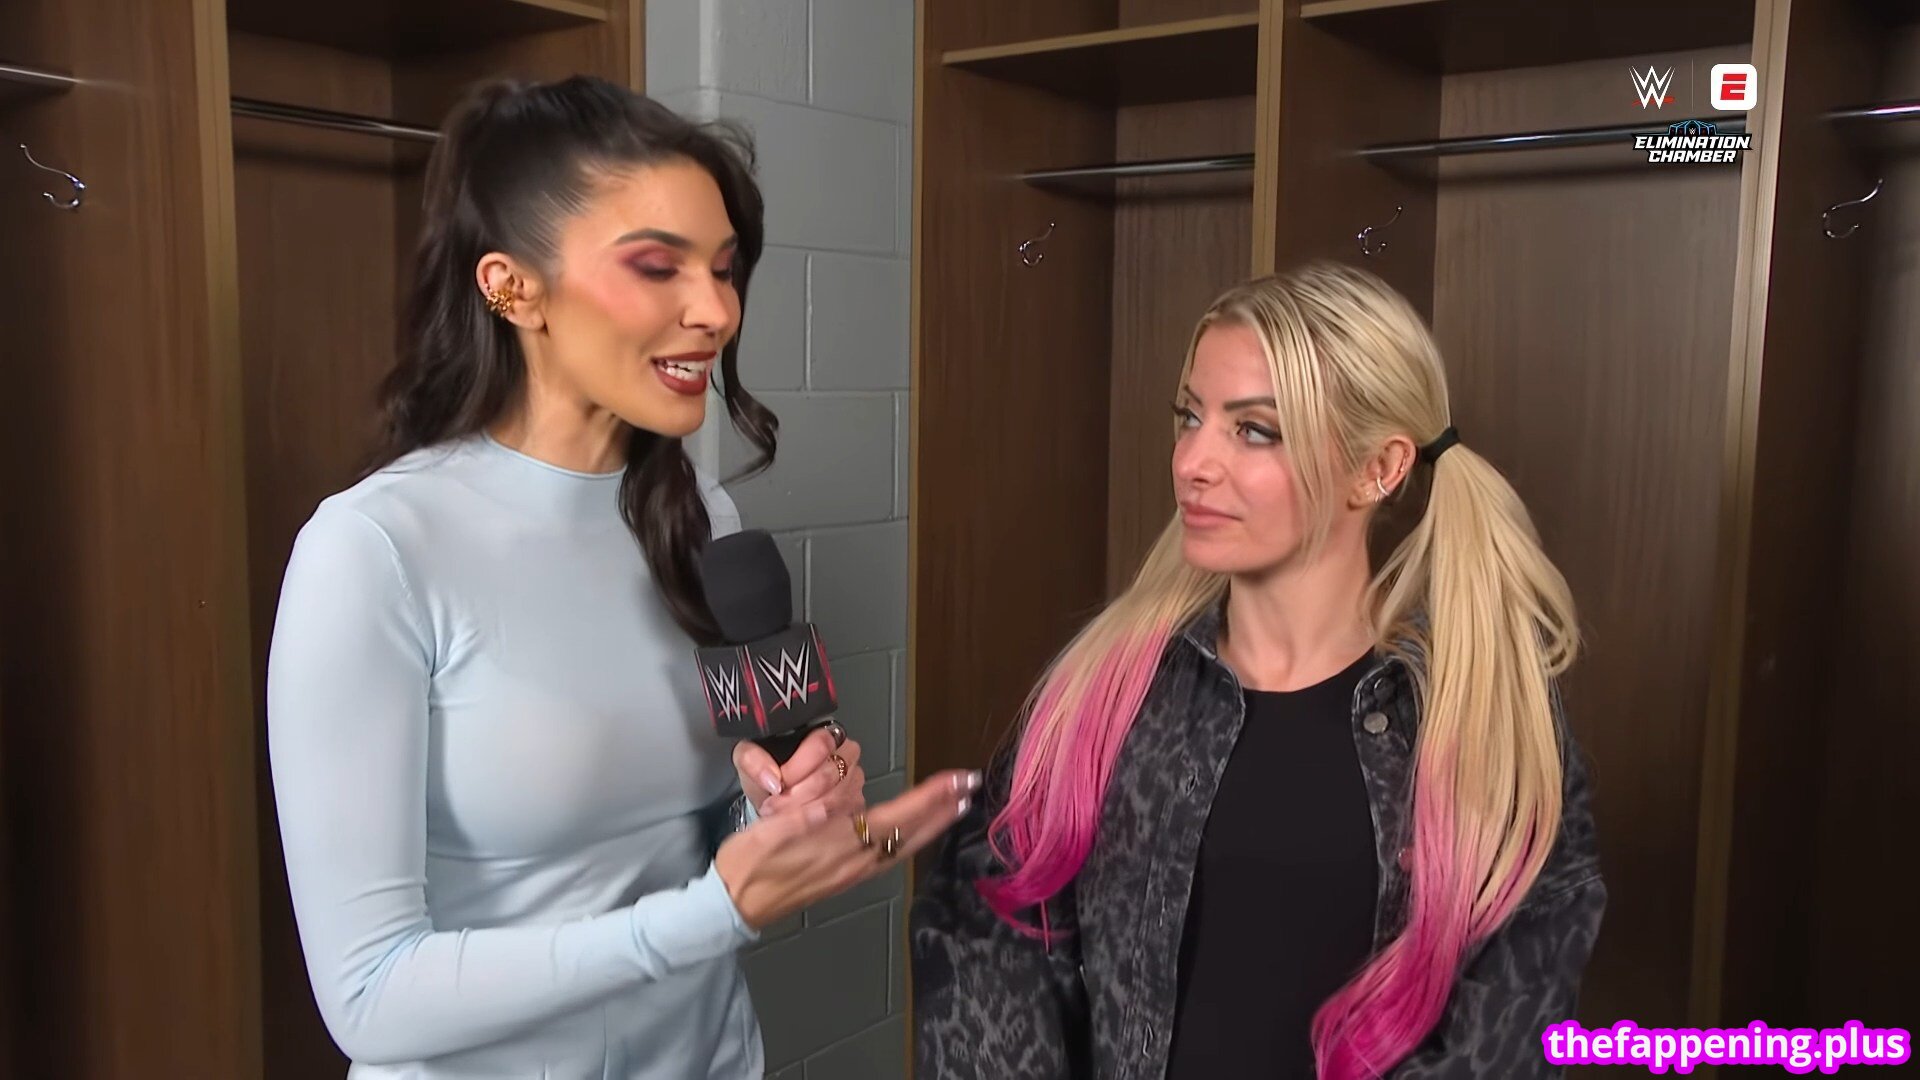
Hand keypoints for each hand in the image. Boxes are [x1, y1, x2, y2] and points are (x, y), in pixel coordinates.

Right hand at [715, 768, 982, 930]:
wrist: (735, 904)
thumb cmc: (748, 862)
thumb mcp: (766, 832)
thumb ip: (800, 819)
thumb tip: (829, 806)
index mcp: (838, 844)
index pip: (897, 817)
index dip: (930, 798)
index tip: (958, 779)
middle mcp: (854, 861)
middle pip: (911, 834)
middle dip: (943, 809)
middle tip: (970, 786)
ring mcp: (852, 872)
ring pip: (904, 846)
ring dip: (932, 823)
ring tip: (953, 804)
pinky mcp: (846, 878)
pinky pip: (889, 856)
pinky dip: (911, 838)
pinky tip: (914, 832)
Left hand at [734, 723, 863, 818]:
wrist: (774, 797)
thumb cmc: (767, 776)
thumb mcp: (748, 759)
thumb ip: (754, 760)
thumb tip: (772, 778)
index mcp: (822, 733)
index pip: (821, 745)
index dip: (797, 769)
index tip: (777, 785)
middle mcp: (845, 753)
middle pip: (829, 774)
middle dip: (798, 796)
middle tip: (775, 806)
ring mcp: (854, 779)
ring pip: (837, 797)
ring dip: (806, 811)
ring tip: (783, 816)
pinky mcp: (856, 803)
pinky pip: (843, 815)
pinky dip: (819, 823)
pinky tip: (801, 824)